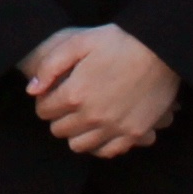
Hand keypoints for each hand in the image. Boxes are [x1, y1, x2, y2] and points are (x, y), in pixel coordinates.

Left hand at [22, 26, 180, 157]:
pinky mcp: (134, 134)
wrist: (160, 51)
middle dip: (58, 117)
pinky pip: (107, 152)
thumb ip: (50, 66)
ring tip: (84, 116)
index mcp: (75, 94)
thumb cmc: (118, 42)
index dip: (46, 100)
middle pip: (59, 130)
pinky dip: (100, 144)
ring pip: (79, 145)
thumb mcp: (78, 42)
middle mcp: (92, 116)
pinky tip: (101, 129)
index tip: (54, 93)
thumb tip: (32, 90)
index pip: (44, 111)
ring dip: (76, 132)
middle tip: (68, 104)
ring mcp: (114, 128)